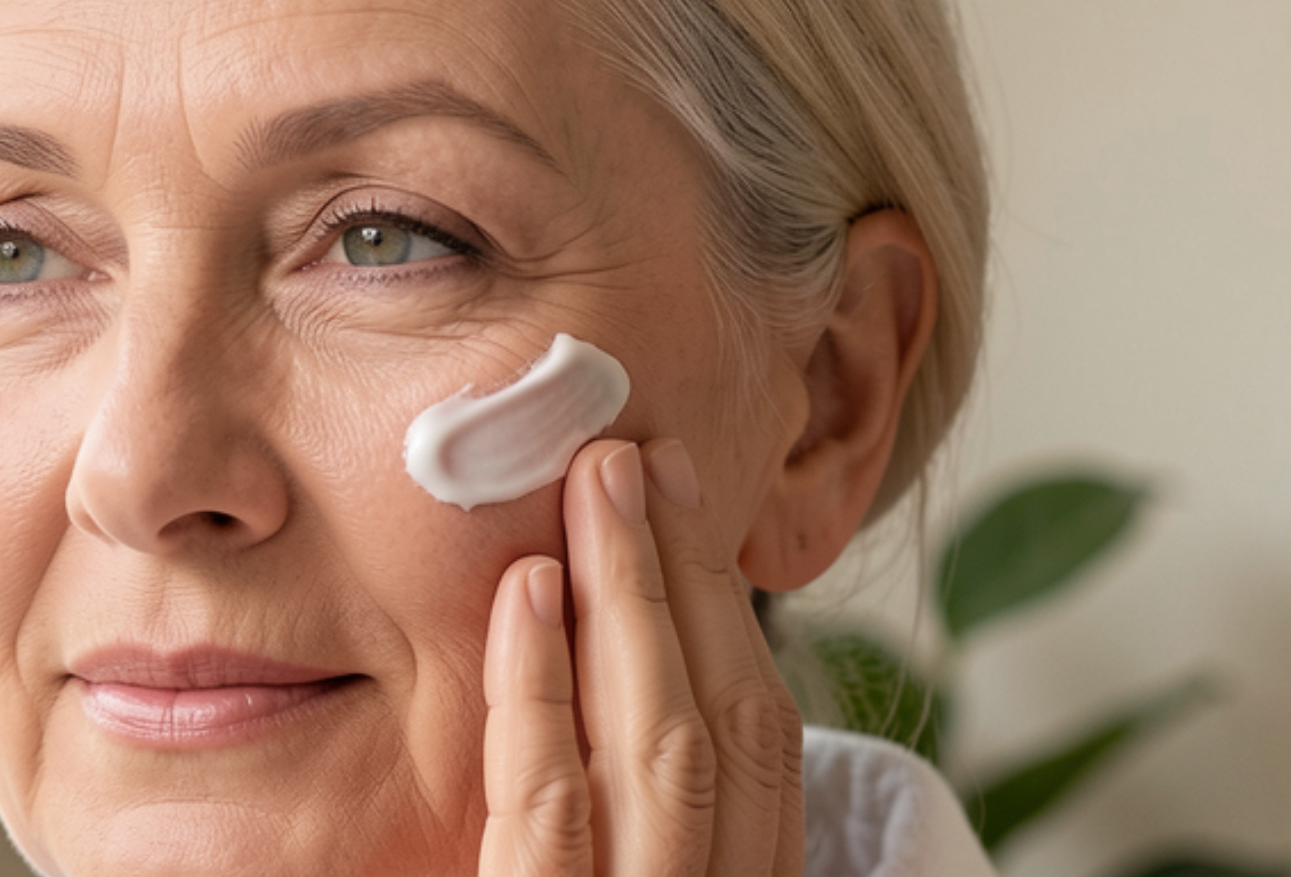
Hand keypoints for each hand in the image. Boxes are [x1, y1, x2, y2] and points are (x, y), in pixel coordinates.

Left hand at [479, 439, 804, 876]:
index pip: (764, 737)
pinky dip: (541, 689)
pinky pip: (550, 805)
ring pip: (663, 749)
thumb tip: (605, 622)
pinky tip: (526, 589)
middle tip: (630, 453)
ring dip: (630, 598)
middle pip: (726, 724)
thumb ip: (618, 782)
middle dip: (685, 573)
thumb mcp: (616, 852)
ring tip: (593, 483)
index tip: (673, 493)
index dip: (722, 607)